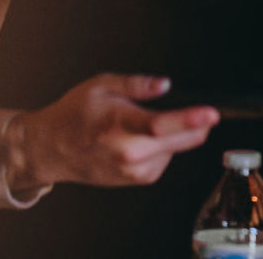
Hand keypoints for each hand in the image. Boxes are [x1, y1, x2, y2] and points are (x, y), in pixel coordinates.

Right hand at [6, 74, 217, 191]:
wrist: (50, 149)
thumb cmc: (74, 114)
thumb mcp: (102, 85)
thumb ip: (137, 84)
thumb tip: (164, 84)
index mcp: (117, 125)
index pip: (159, 125)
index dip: (190, 119)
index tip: (212, 113)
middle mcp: (126, 152)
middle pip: (177, 141)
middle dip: (197, 126)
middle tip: (203, 113)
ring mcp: (131, 169)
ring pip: (176, 150)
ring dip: (177, 136)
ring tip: (146, 124)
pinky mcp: (137, 179)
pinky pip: (165, 159)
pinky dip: (164, 147)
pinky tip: (142, 139)